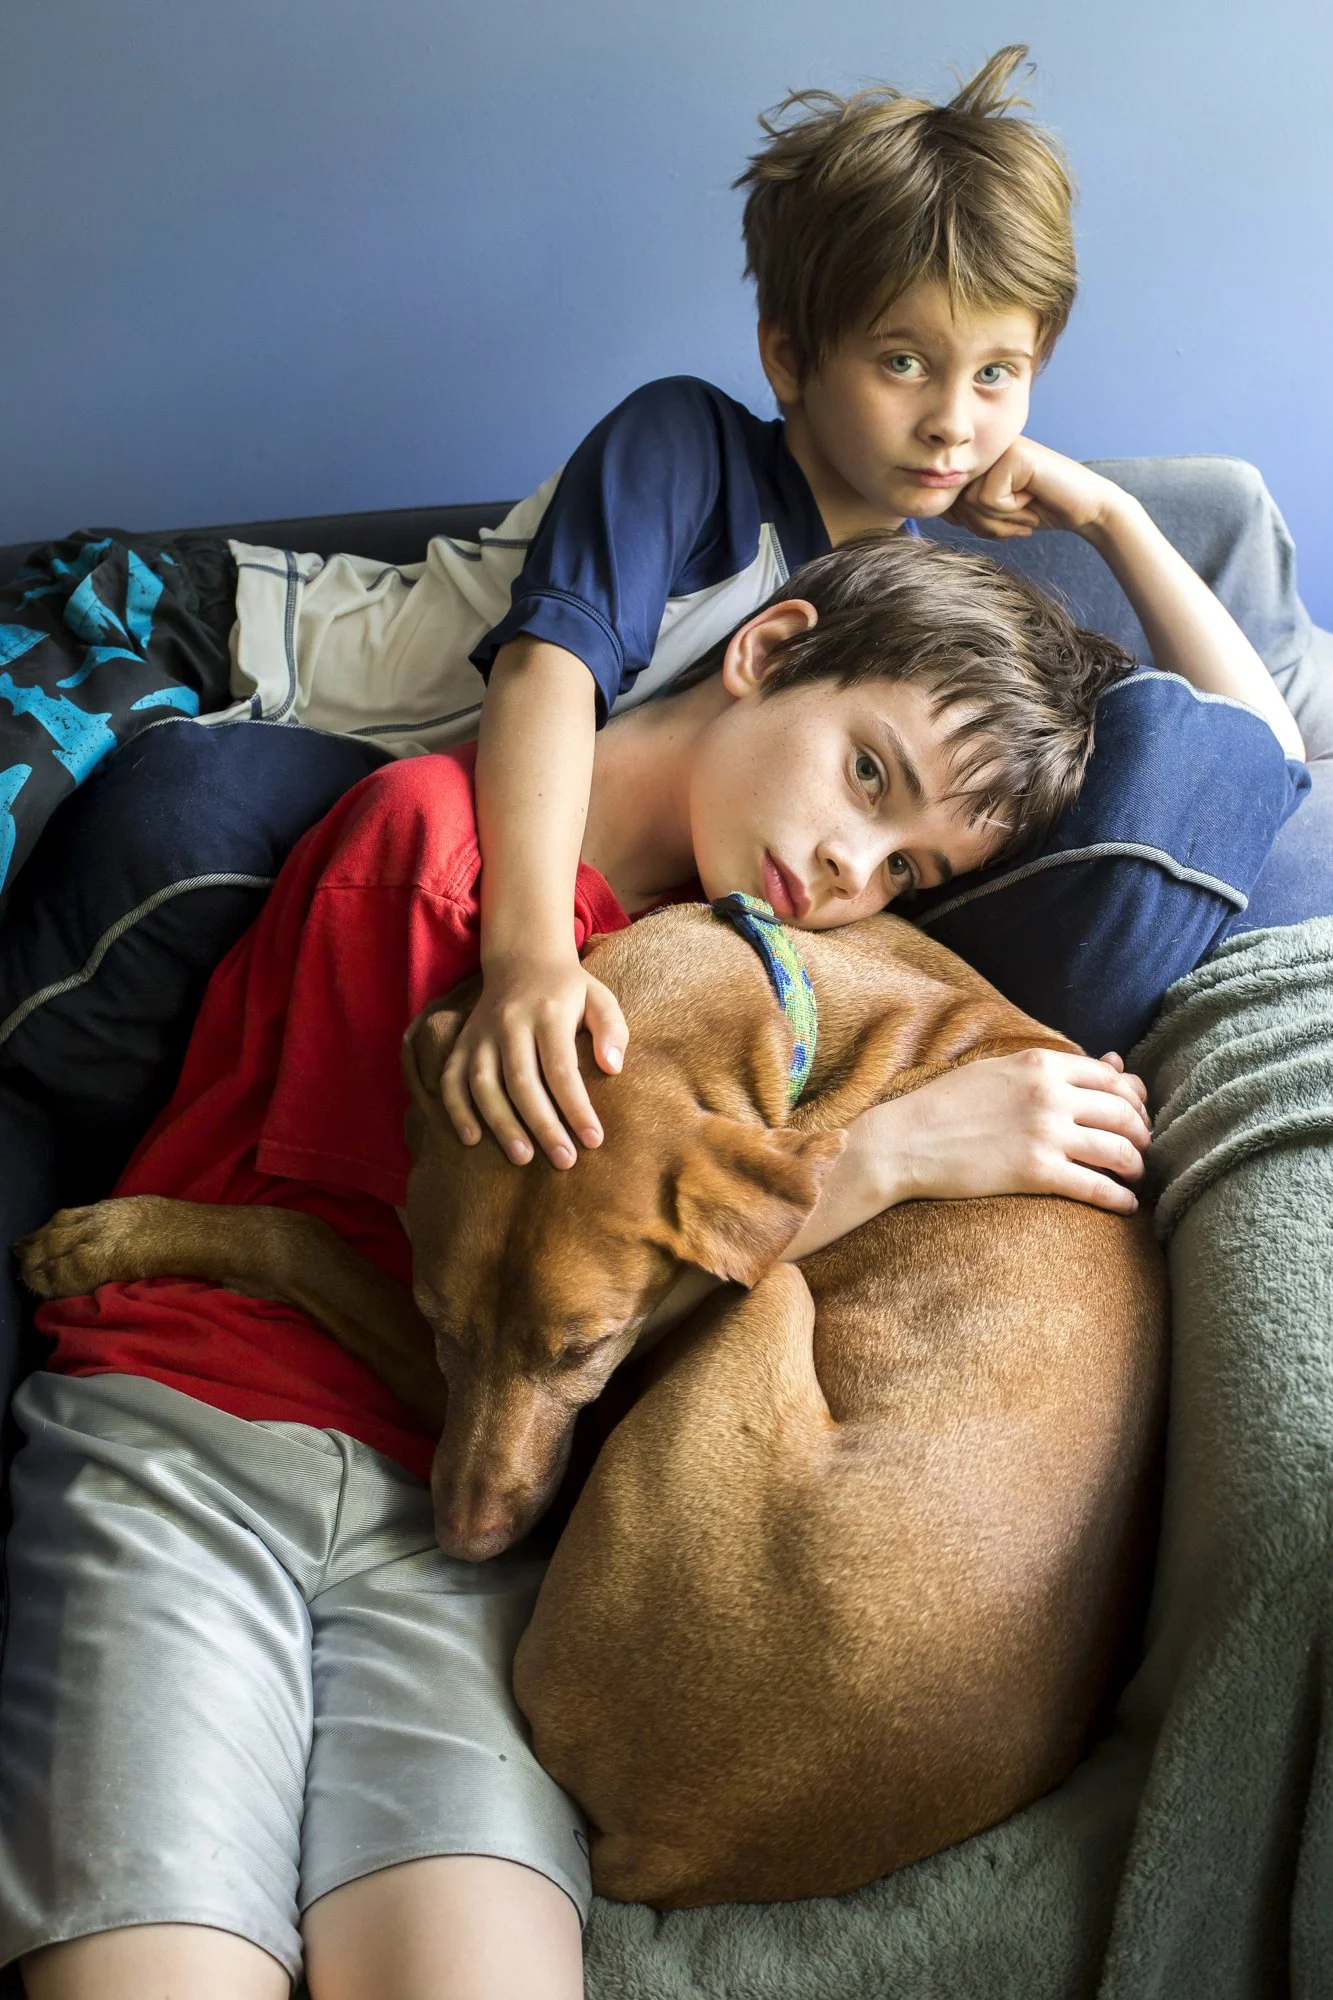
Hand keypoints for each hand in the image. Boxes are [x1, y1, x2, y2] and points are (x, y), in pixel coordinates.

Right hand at [440, 951, 627, 1168]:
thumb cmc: (569, 990)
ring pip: (483, 1084)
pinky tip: (471, 1139)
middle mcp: (510, 1023)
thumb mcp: (600, 998)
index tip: (593, 1140)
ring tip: (522, 1158)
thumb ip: (612, 1030)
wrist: (521, 959)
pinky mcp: (462, 1042)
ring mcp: (481, 1034)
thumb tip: (612, 1069)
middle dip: (543, 1125)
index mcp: (548, 1013)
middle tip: (564, 1161)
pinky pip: (451, 1079)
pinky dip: (456, 1110)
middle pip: (522, 1082)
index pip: (562, 1068)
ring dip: (501, 1124)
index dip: (577, 1107)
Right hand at [872, 1047, 1151, 1213]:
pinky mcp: (1037, 1172)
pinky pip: (1097, 1187)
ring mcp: (1045, 1134)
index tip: (1135, 1114)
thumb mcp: (1000, 1070)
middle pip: (1124, 1113)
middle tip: (1142, 1149)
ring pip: (1119, 1150)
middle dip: (1142, 1133)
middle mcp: (1050, 1095)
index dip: (1134, 1098)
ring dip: (1137, 1166)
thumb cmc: (947, 1105)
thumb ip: (1052, 1067)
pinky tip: (1126, 1206)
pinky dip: (1120, 1199)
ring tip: (1136, 1176)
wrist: (904, 1142)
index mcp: (1040, 1064)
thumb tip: (1113, 1063)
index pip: (1112, 1076)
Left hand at [946, 437, 1121, 541]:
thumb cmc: (1040, 511)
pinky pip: (990, 498)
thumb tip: (936, 509)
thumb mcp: (993, 514)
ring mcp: (1000, 448)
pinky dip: (1012, 510)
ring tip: (1026, 508)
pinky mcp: (1013, 455)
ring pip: (971, 501)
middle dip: (986, 524)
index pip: (948, 501)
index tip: (1003, 521)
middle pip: (957, 502)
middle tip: (1018, 518)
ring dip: (1001, 520)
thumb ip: (964, 508)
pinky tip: (1033, 497)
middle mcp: (985, 449)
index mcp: (978, 460)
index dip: (972, 523)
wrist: (1085, 508)